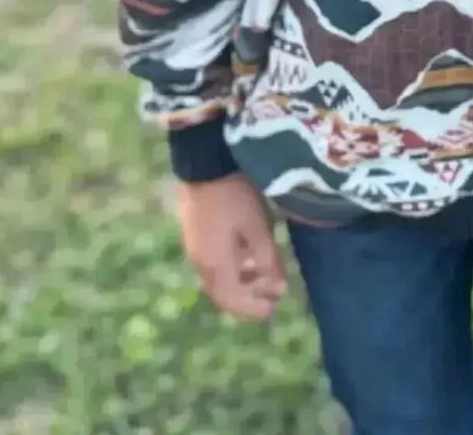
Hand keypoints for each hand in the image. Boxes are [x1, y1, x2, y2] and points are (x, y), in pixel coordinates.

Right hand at [176, 174, 287, 320]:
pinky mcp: (194, 232)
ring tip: (262, 273)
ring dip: (240, 281)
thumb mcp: (258, 228)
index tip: (272, 310)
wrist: (206, 164)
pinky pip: (212, 261)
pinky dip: (231, 265)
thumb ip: (268, 262)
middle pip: (222, 292)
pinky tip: (246, 251)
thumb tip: (278, 290)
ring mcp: (194, 247)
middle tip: (268, 297)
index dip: (252, 310)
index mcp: (215, 266)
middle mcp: (200, 262)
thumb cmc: (236, 197)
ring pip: (217, 277)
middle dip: (246, 298)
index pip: (233, 301)